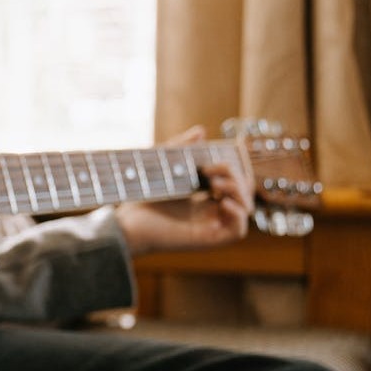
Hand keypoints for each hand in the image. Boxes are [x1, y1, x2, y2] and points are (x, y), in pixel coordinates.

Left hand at [114, 126, 254, 255]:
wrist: (125, 223)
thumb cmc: (139, 198)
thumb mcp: (162, 166)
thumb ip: (180, 147)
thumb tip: (201, 131)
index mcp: (201, 199)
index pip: (233, 183)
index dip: (235, 168)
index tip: (221, 156)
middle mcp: (208, 213)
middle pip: (242, 193)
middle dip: (235, 175)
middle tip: (209, 170)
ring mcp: (209, 227)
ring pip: (245, 210)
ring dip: (238, 191)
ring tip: (214, 183)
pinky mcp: (206, 240)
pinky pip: (238, 232)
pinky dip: (238, 215)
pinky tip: (221, 201)